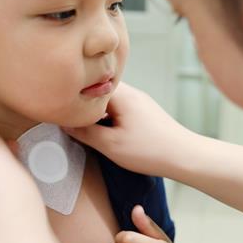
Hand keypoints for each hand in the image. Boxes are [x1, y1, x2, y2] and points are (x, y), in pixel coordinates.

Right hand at [63, 82, 194, 177]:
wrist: (185, 156)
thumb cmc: (149, 150)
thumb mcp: (110, 145)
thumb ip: (84, 132)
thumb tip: (63, 121)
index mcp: (121, 94)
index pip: (87, 86)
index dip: (71, 98)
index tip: (57, 109)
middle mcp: (131, 92)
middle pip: (97, 92)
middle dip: (83, 105)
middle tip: (68, 120)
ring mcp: (139, 101)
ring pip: (109, 102)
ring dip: (97, 113)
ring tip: (85, 128)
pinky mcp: (144, 111)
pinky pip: (120, 108)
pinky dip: (109, 117)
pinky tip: (105, 132)